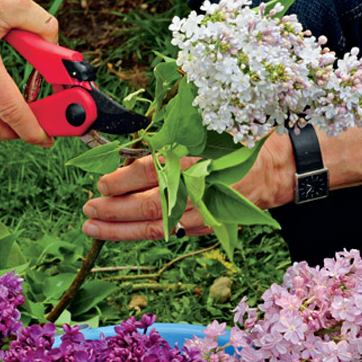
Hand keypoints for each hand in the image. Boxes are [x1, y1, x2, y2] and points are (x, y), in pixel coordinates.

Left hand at [81, 132, 293, 240]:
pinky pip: (169, 233)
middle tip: (88, 210)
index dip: (123, 180)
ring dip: (121, 230)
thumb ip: (173, 136)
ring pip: (156, 227)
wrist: (272, 169)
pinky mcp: (205, 226)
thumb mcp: (206, 128)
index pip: (152, 173)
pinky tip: (121, 232)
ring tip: (93, 227)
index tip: (101, 184)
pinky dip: (143, 233)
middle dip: (114, 210)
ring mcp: (203, 213)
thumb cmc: (235, 142)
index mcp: (198, 162)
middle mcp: (199, 191)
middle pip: (149, 206)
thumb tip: (133, 151)